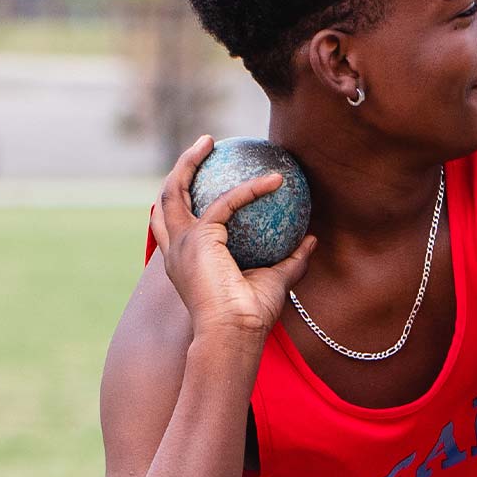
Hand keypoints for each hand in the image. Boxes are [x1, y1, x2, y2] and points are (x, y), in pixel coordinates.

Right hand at [149, 135, 315, 342]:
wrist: (234, 335)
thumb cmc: (250, 318)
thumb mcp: (274, 282)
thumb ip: (291, 260)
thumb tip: (312, 239)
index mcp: (184, 262)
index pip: (170, 224)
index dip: (179, 199)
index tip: (200, 180)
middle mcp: (175, 250)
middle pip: (164, 200)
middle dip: (179, 169)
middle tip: (203, 147)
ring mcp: (182, 243)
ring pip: (174, 190)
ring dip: (189, 161)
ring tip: (210, 141)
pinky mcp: (200, 238)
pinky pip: (227, 203)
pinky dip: (250, 189)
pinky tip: (274, 181)